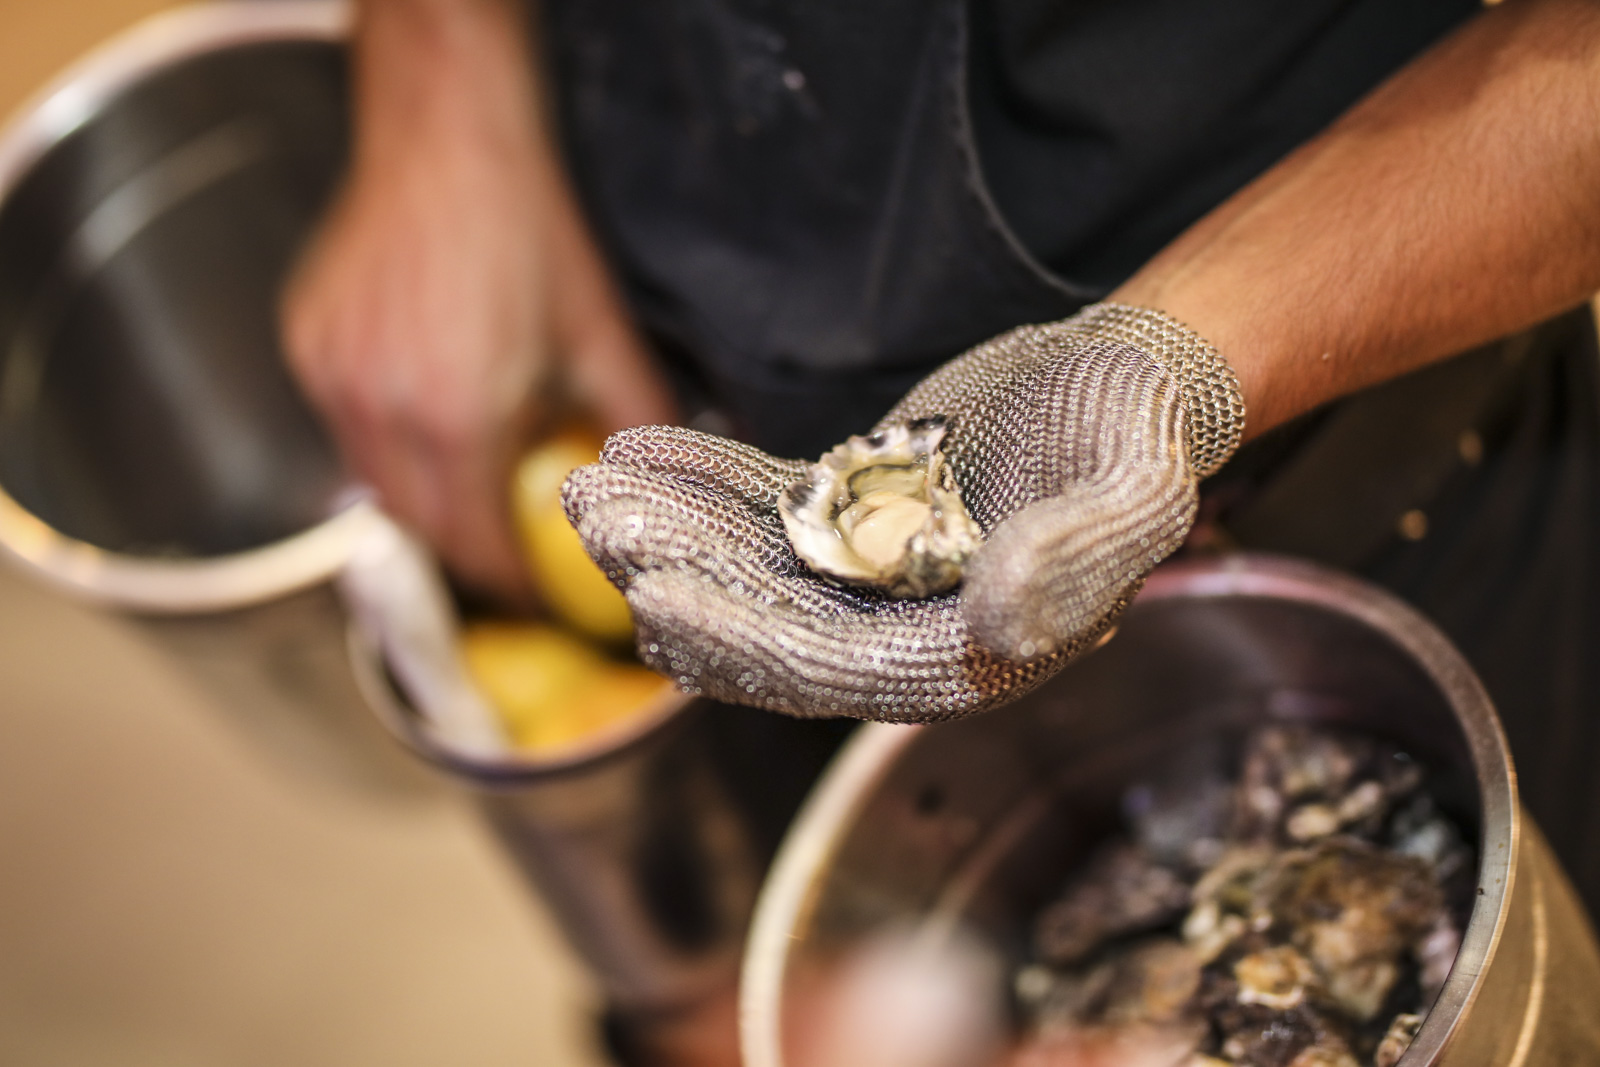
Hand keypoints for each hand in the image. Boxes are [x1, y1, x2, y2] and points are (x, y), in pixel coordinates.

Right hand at [281, 0, 674, 598]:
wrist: (449, 139)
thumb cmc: (527, 231)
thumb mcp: (600, 335)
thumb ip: (635, 421)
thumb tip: (664, 481)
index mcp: (454, 417)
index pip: (476, 543)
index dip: (511, 581)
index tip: (538, 594)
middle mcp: (378, 407)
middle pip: (421, 527)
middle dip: (469, 553)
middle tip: (511, 554)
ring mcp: (331, 376)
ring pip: (375, 483)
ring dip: (426, 502)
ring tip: (475, 491)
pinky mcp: (307, 346)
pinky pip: (344, 429)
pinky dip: (387, 446)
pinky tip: (428, 422)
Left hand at [563, 304, 1243, 721]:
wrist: (1125, 381)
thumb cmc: (1135, 437)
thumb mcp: (1127, 495)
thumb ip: (1069, 564)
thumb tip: (998, 626)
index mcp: (964, 657)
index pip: (830, 667)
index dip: (739, 637)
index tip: (655, 593)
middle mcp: (905, 633)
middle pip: (766, 620)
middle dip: (676, 572)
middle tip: (593, 518)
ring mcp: (869, 578)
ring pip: (750, 566)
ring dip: (672, 527)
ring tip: (591, 481)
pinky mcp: (850, 520)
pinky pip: (761, 510)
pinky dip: (704, 482)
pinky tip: (641, 448)